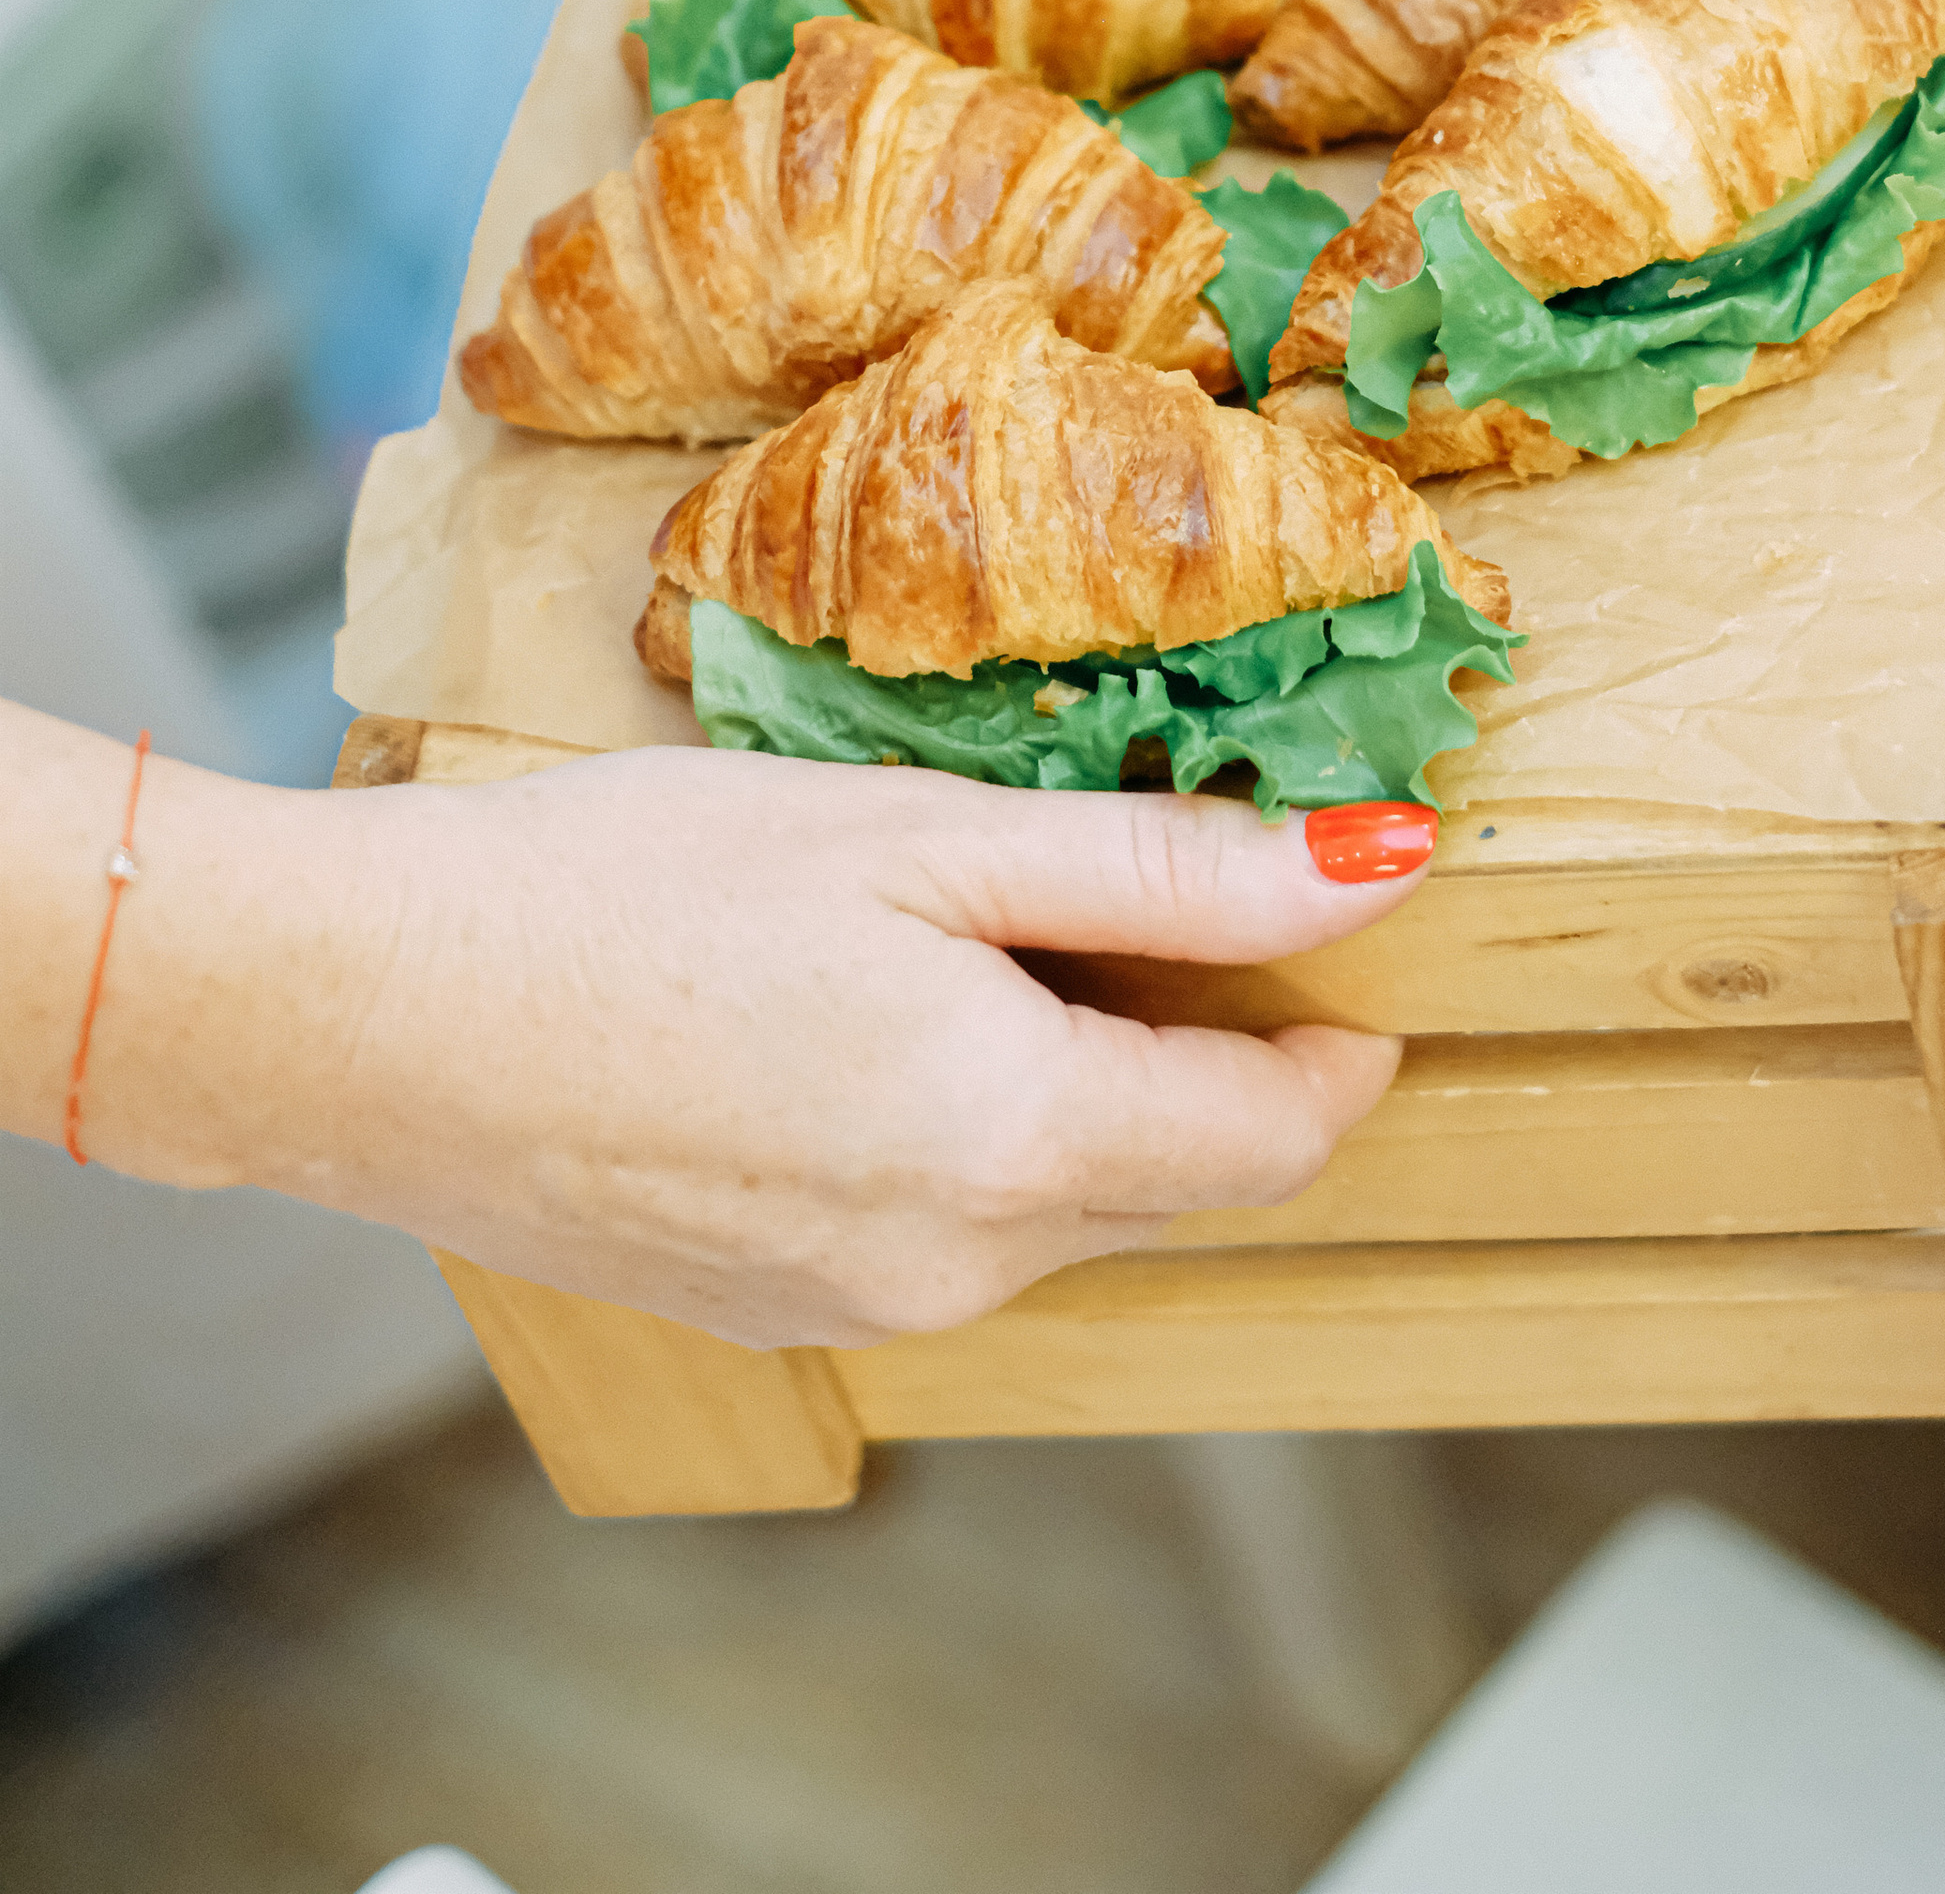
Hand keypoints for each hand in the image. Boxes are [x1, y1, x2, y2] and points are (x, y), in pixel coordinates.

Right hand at [88, 746, 1429, 1348]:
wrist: (370, 1011)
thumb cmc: (630, 889)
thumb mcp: (924, 835)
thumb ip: (1165, 870)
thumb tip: (1376, 870)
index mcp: (1013, 1144)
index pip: (1277, 1137)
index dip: (1337, 1042)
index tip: (1345, 935)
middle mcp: (957, 1271)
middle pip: (1173, 1178)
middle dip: (1208, 1053)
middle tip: (1152, 886)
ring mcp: (858, 1308)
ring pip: (1057, 1205)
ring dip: (1077, 1089)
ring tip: (978, 928)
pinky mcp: (775, 1309)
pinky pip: (944, 1233)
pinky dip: (965, 1133)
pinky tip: (867, 1015)